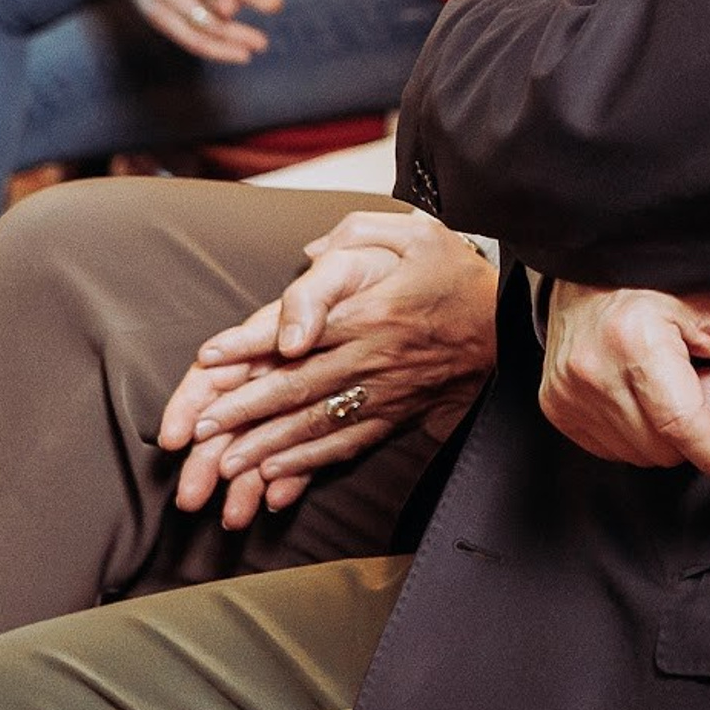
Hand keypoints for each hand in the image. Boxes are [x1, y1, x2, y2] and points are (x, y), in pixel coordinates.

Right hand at [117, 0, 284, 62]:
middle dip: (240, 24)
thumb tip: (255, 6)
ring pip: (205, 26)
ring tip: (255, 47)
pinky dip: (215, 50)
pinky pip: (188, 38)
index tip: (275, 6)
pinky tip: (237, 53)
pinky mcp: (154, 12)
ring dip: (233, 41)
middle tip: (261, 41)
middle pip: (218, 4)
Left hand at [158, 209, 498, 527]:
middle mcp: (373, 356)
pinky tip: (276, 475)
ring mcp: (384, 392)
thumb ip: (359, 234)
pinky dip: (309, 463)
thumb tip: (310, 252)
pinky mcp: (396, 415)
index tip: (208, 357)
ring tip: (224, 465)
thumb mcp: (417, 234)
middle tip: (199, 429)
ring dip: (267, 447)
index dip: (250, 343)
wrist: (509, 324)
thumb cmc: (455, 275)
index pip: (300, 328)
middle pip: (298, 387)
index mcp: (371, 311)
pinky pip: (347, 444)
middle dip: (243, 410)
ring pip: (316, 424)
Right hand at [539, 284, 709, 495]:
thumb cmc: (670, 278)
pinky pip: (613, 450)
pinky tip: (640, 386)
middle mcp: (590, 370)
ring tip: (667, 373)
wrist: (599, 260)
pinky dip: (639, 428)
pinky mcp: (555, 406)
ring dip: (666, 426)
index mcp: (634, 341)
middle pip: (666, 447)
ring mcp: (565, 391)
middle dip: (696, 419)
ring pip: (641, 455)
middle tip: (697, 369)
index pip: (684, 426)